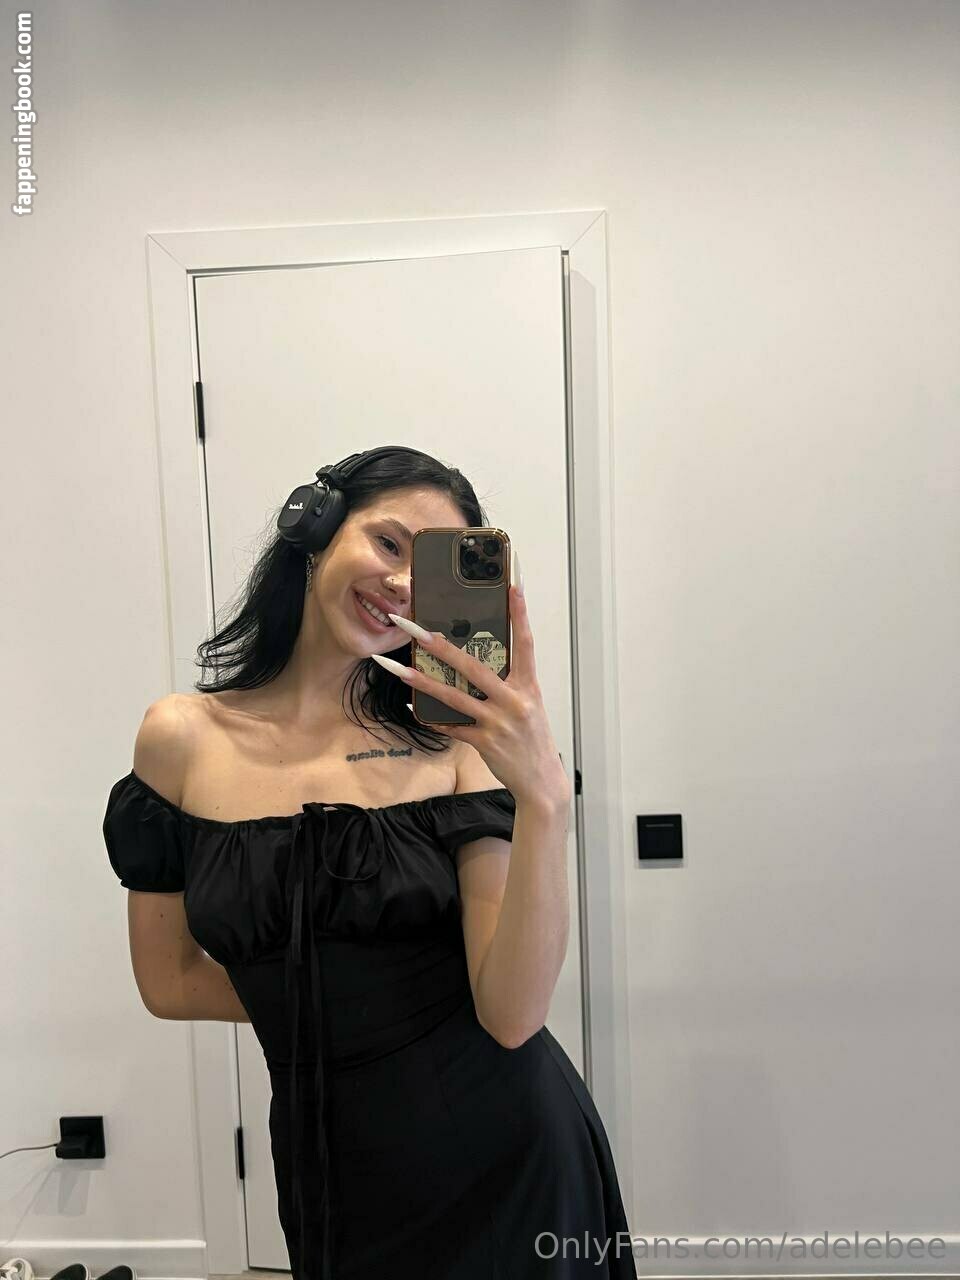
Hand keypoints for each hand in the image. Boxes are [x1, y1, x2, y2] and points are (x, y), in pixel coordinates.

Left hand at [375, 585, 569, 806]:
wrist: (542, 781)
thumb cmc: (532, 739)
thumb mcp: (528, 706)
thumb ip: (508, 685)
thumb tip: (476, 665)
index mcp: (528, 686)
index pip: (525, 643)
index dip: (520, 614)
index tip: (512, 586)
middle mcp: (514, 701)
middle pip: (474, 667)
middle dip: (442, 646)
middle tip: (417, 628)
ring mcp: (498, 722)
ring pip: (454, 696)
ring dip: (422, 681)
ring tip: (398, 668)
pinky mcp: (485, 742)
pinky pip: (452, 727)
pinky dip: (431, 718)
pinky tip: (412, 709)